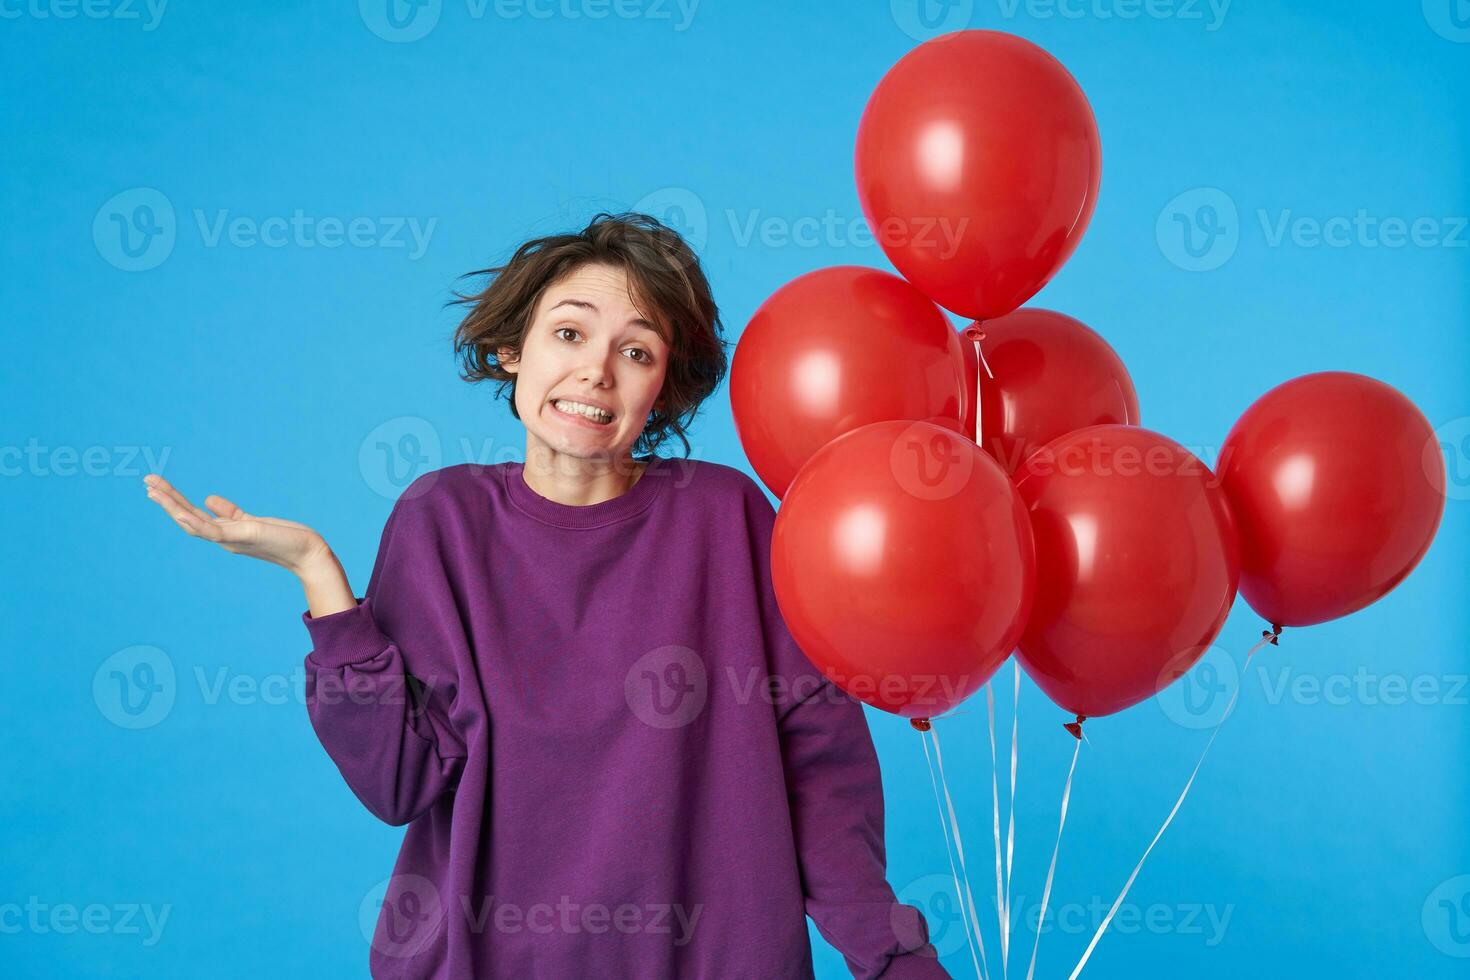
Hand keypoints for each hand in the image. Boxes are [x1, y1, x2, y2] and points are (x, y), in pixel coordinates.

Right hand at [142, 473, 332, 575]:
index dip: (174, 502)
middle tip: (146, 482)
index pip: (193, 516)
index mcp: (225, 532)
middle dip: (166, 500)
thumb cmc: (285, 538)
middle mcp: (224, 538)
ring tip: (152, 490)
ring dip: (171, 507)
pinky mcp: (242, 536)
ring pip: (193, 523)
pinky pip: (211, 530)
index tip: (156, 487)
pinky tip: (177, 509)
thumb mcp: (252, 521)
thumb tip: (208, 499)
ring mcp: (230, 539)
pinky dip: (193, 520)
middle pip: (187, 518)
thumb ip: (230, 512)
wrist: (308, 553)